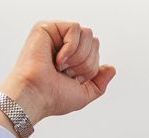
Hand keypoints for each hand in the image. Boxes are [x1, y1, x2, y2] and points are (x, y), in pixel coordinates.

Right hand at [0, 21, 115, 129]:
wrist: (36, 96)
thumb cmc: (54, 97)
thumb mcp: (84, 94)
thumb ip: (100, 82)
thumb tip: (111, 68)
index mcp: (72, 58)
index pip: (96, 52)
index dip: (91, 69)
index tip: (73, 80)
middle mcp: (63, 45)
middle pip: (94, 41)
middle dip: (87, 63)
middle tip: (68, 74)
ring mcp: (55, 35)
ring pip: (88, 34)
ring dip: (79, 56)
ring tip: (62, 67)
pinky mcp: (46, 28)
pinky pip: (76, 28)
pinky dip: (71, 47)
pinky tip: (58, 59)